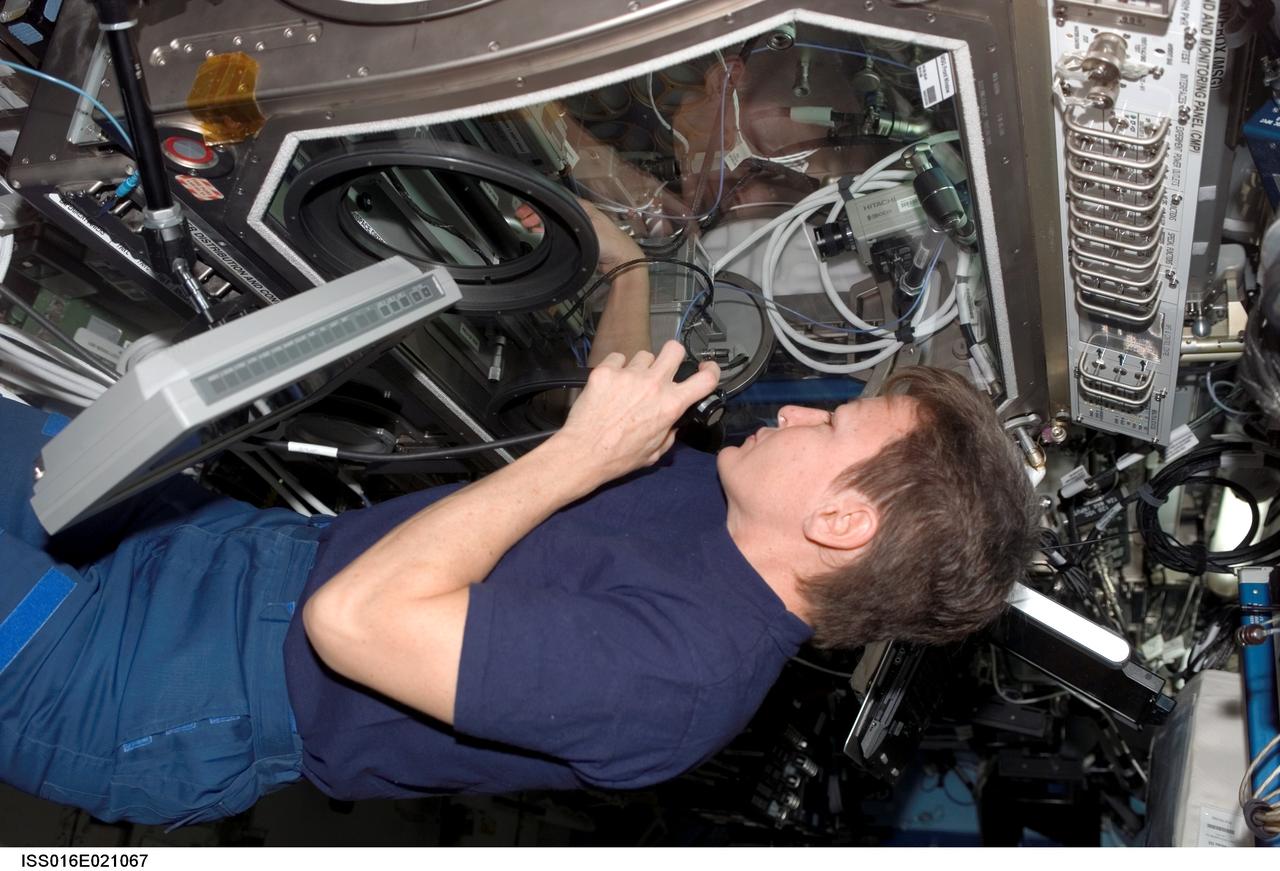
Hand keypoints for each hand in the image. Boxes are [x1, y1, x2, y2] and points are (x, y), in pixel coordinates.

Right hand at [515, 199, 642, 274]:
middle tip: (524, 219)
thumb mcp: (586, 227)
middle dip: (538, 213)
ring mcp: (582, 225)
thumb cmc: (609, 243)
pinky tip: (544, 233)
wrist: (622, 260)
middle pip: (555, 209)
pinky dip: (550, 229)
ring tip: (530, 225)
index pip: (556, 199)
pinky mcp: (583, 237)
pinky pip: (561, 229)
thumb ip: (569, 219)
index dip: (539, 205)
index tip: (525, 212)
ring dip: (543, 221)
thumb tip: (549, 216)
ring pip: (557, 219)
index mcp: (583, 207)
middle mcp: (582, 213)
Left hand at [552, 341, 718, 482]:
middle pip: (674, 349)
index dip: (711, 370)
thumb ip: (671, 431)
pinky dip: (616, 368)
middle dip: (673, 356)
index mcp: (670, 405)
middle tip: (664, 368)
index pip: (706, 378)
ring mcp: (628, 375)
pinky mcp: (606, 371)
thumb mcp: (656, 451)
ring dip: (640, 368)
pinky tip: (611, 385)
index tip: (706, 369)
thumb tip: (674, 420)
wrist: (584, 452)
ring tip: (629, 386)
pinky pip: (617, 358)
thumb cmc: (618, 456)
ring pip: (644, 355)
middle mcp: (653, 385)